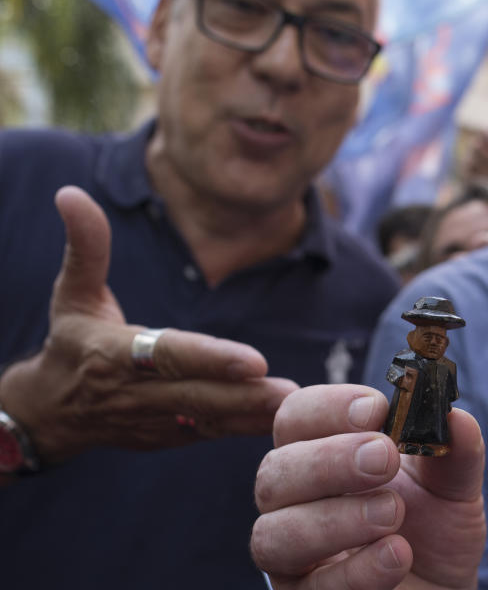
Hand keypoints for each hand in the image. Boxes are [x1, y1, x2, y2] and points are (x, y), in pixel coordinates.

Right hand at [0, 186, 298, 464]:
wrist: (50, 412)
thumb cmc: (72, 341)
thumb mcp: (73, 293)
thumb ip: (86, 246)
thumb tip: (72, 194)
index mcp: (113, 354)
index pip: (167, 355)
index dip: (209, 359)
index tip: (253, 361)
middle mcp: (135, 393)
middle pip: (195, 395)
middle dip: (243, 395)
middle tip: (288, 392)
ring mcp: (153, 421)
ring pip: (208, 419)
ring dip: (251, 414)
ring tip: (293, 405)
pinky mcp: (168, 436)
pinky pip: (210, 433)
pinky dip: (244, 429)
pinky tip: (282, 421)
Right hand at [252, 385, 485, 588]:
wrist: (446, 588)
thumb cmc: (435, 528)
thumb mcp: (453, 485)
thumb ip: (455, 451)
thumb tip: (456, 419)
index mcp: (320, 452)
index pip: (295, 416)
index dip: (328, 407)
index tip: (377, 410)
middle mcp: (294, 501)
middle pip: (274, 471)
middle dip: (329, 460)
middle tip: (385, 458)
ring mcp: (294, 556)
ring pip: (275, 534)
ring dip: (337, 519)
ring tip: (394, 514)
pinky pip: (311, 588)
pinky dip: (357, 570)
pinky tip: (397, 555)